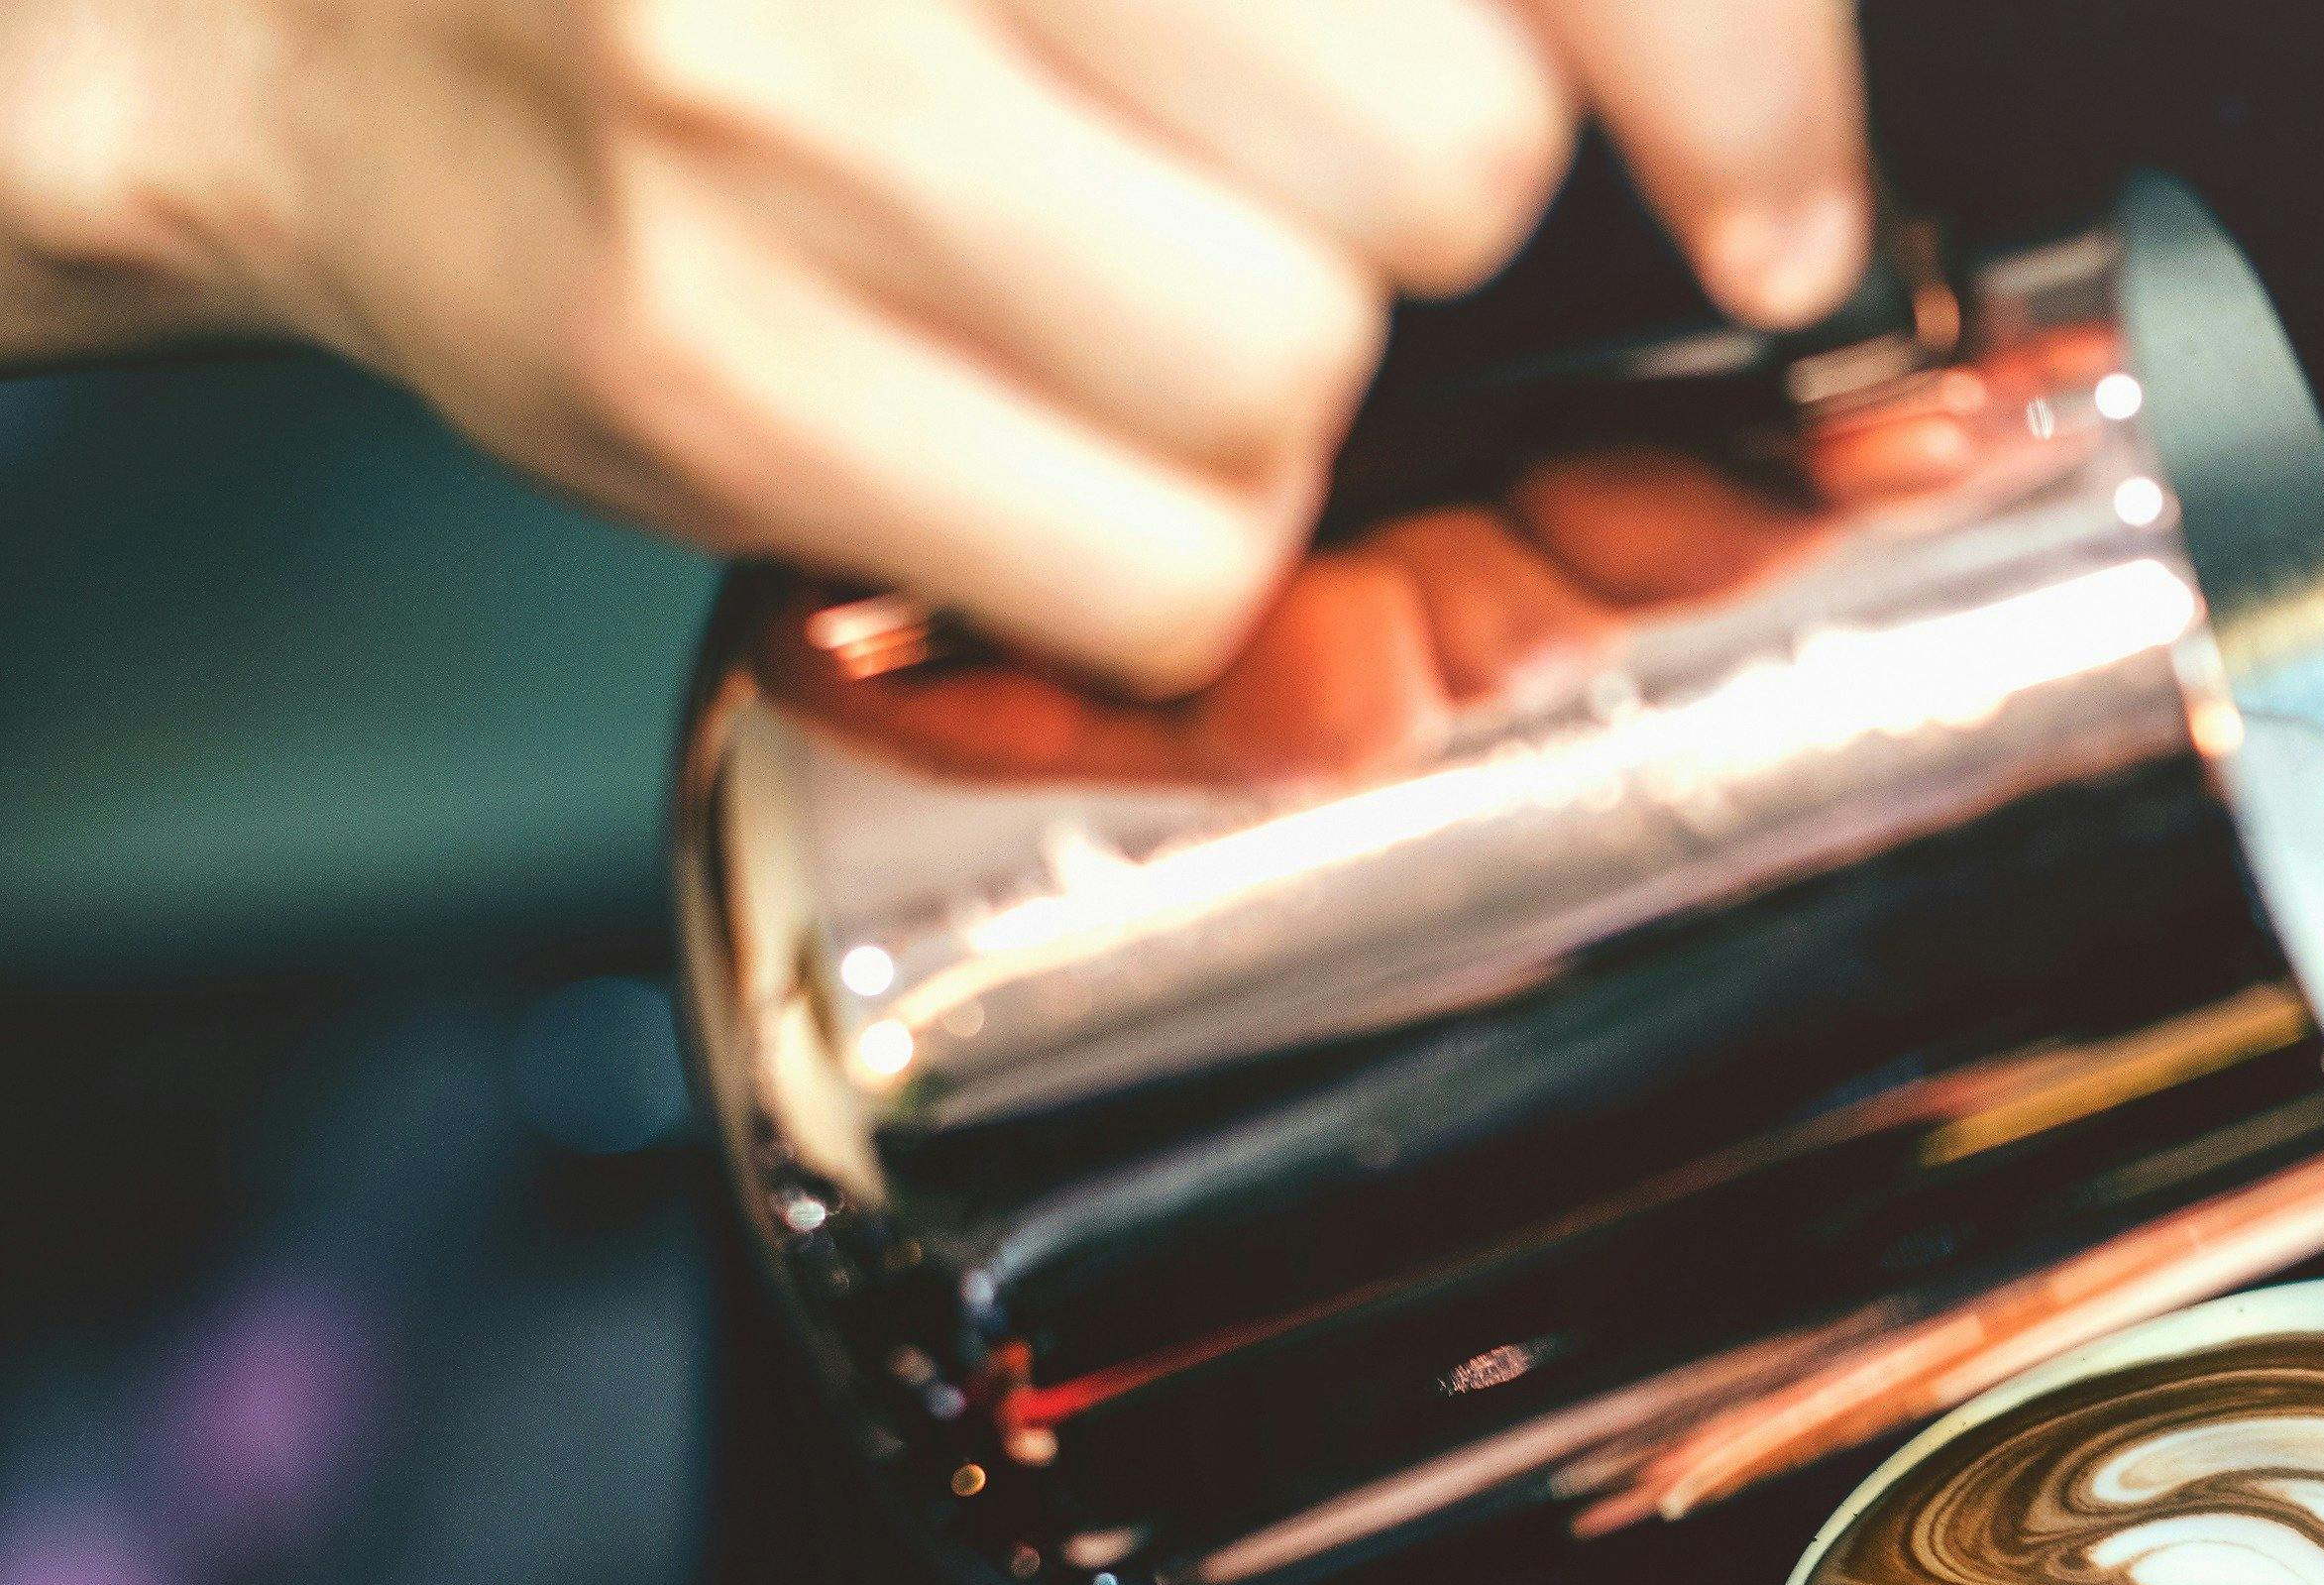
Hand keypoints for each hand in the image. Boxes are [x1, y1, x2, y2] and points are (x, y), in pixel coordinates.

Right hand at [0, 0, 1869, 687]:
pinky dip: (1155, 557)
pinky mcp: (717, 368)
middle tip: (1214, 172)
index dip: (1728, 76)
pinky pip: (1166, 572)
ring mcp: (786, 113)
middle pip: (1445, 156)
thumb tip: (1760, 183)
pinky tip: (1009, 422)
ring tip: (1070, 282)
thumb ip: (1398, 16)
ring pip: (1304, 377)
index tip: (1785, 212)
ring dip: (1262, 388)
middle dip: (1400, 210)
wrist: (320, 19)